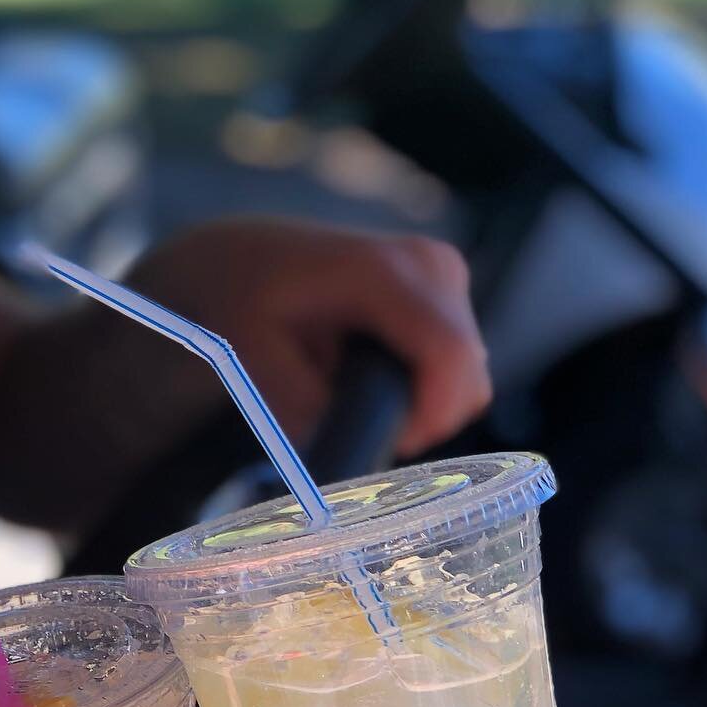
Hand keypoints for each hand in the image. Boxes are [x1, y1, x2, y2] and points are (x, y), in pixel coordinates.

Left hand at [125, 219, 490, 457]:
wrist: (242, 258)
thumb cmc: (240, 300)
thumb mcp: (248, 355)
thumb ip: (300, 402)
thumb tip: (348, 448)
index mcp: (381, 272)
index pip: (449, 355)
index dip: (431, 418)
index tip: (386, 446)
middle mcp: (428, 264)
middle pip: (466, 376)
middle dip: (417, 416)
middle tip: (352, 421)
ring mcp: (444, 272)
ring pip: (466, 375)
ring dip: (416, 401)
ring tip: (348, 388)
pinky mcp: (447, 289)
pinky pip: (457, 364)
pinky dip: (418, 383)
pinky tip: (365, 370)